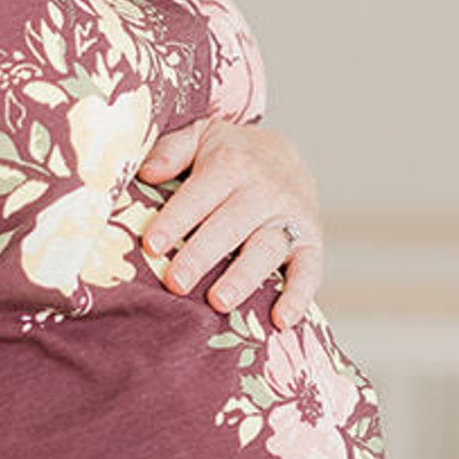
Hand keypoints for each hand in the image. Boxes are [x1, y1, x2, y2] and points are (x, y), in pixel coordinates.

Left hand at [136, 119, 322, 329]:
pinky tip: (281, 321)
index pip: (199, 196)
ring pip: (266, 248)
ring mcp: (291, 217)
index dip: (175, 221)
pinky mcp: (311, 241)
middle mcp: (264, 190)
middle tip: (176, 282)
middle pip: (230, 225)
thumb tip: (147, 173)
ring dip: (244, 276)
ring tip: (219, 302)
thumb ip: (172, 151)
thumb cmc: (228, 155)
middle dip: (202, 254)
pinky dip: (299, 296)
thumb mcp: (199, 137)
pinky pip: (310, 269)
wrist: (283, 154)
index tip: (152, 246)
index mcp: (231, 165)